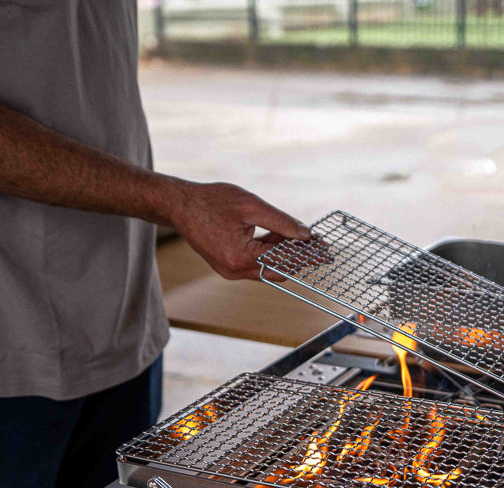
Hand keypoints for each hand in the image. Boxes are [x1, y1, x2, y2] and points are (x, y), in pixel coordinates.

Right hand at [167, 180, 309, 280]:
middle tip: (319, 246)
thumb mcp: (251, 205)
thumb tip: (306, 234)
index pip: (283, 261)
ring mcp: (230, 271)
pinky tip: (284, 239)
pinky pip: (256, 263)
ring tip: (305, 241)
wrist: (179, 205)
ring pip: (267, 268)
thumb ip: (281, 221)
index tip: (325, 249)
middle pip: (278, 270)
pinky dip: (270, 252)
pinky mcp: (228, 265)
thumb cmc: (211, 200)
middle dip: (299, 257)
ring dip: (285, 255)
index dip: (306, 254)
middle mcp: (235, 270)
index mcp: (240, 257)